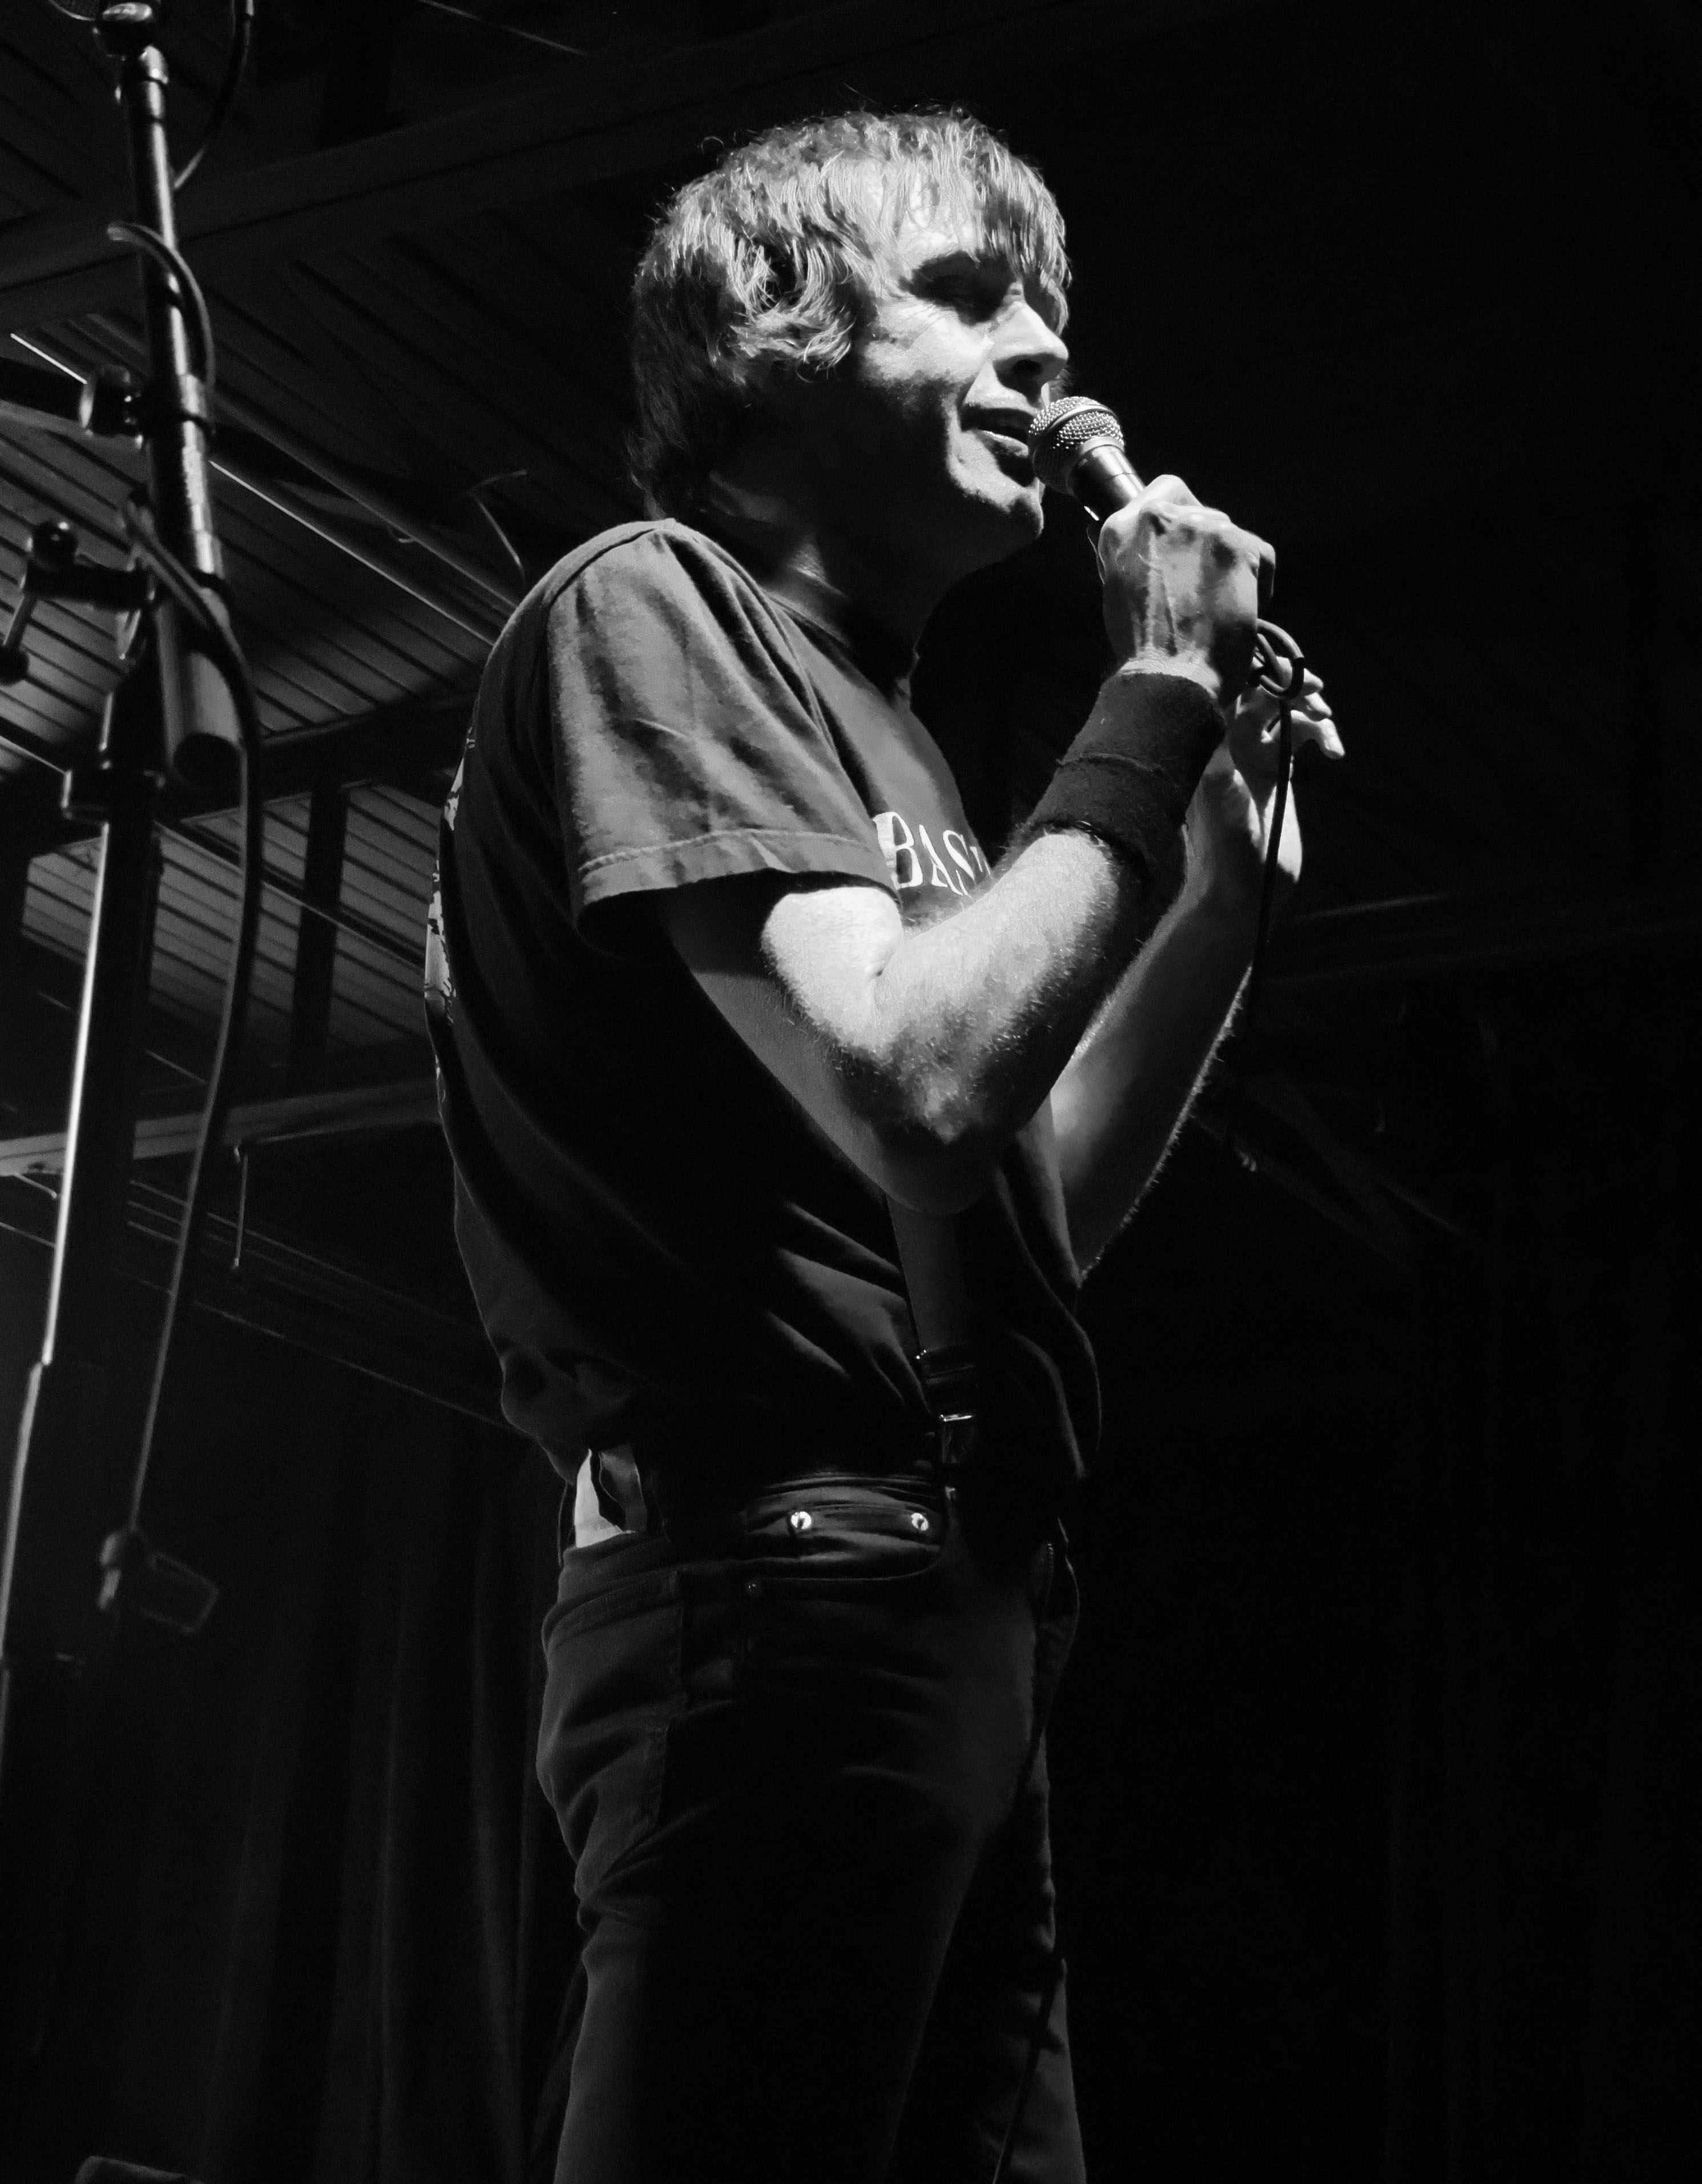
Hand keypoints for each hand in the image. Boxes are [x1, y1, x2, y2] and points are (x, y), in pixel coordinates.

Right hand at [1097, 474, 1272, 707]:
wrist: (1171, 677)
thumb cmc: (1141, 645)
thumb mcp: (1116, 589)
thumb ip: (1124, 553)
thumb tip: (1107, 527)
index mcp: (1124, 526)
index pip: (1162, 492)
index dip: (1177, 516)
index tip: (1180, 543)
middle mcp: (1163, 516)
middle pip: (1200, 511)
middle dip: (1203, 544)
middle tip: (1198, 585)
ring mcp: (1204, 528)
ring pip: (1229, 532)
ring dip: (1227, 562)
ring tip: (1216, 603)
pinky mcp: (1240, 547)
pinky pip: (1259, 552)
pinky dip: (1257, 579)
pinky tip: (1241, 608)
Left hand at [1184, 631, 1343, 913]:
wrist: (1243, 891)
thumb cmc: (1224, 847)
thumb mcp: (1220, 796)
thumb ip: (1220, 753)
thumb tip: (1222, 707)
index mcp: (1209, 741)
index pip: (1227, 685)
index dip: (1255, 669)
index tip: (1286, 671)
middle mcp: (1228, 742)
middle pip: (1260, 689)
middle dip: (1289, 683)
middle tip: (1316, 689)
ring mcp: (1254, 754)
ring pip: (1286, 709)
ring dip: (1310, 708)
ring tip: (1327, 721)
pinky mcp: (1277, 770)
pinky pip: (1302, 735)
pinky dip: (1322, 735)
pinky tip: (1335, 753)